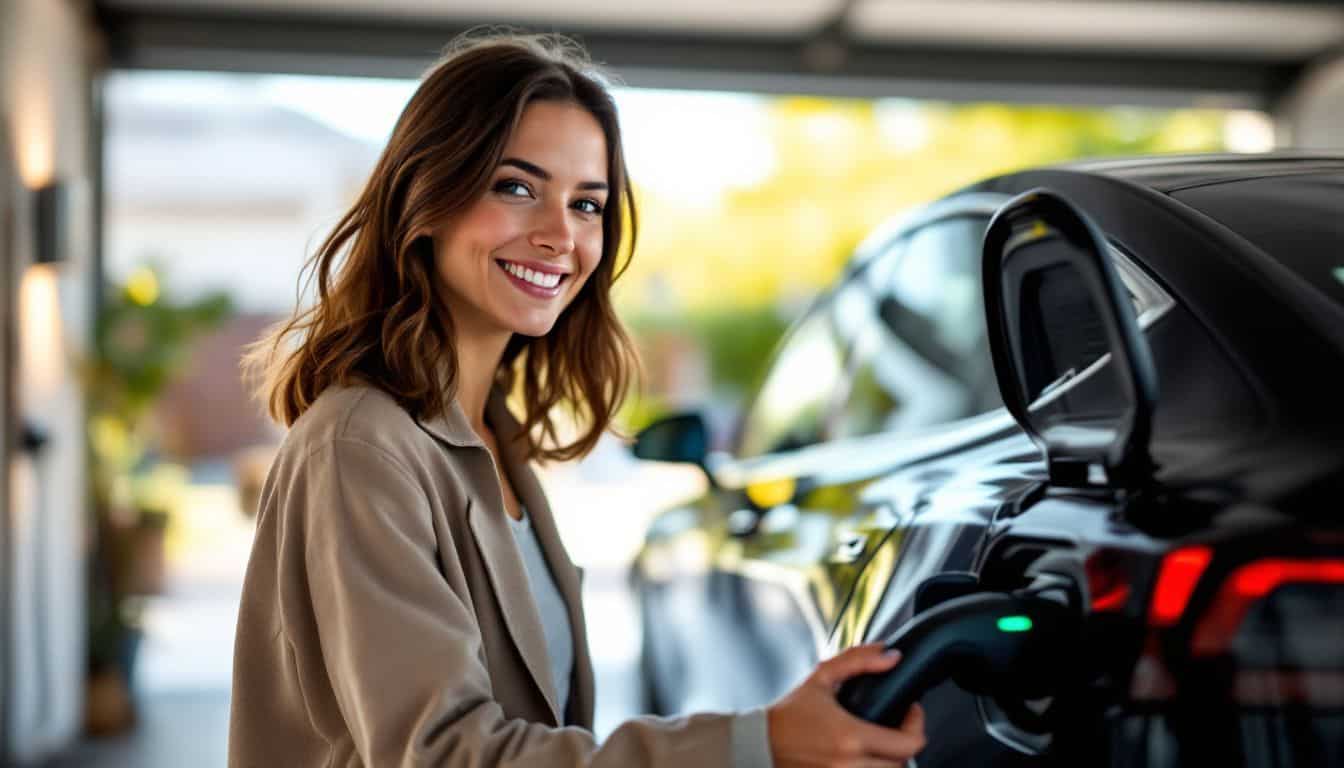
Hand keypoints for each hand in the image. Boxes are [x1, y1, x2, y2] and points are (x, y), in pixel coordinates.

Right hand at [766, 643, 926, 767]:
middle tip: (898, 726)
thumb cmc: (785, 711)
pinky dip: (871, 767)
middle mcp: (847, 764)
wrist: (756, 740)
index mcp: (849, 736)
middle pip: (902, 765)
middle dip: (905, 744)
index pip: (909, 744)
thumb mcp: (820, 677)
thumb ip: (858, 661)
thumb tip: (890, 655)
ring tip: (882, 743)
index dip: (917, 725)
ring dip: (890, 761)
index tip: (911, 710)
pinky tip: (864, 755)